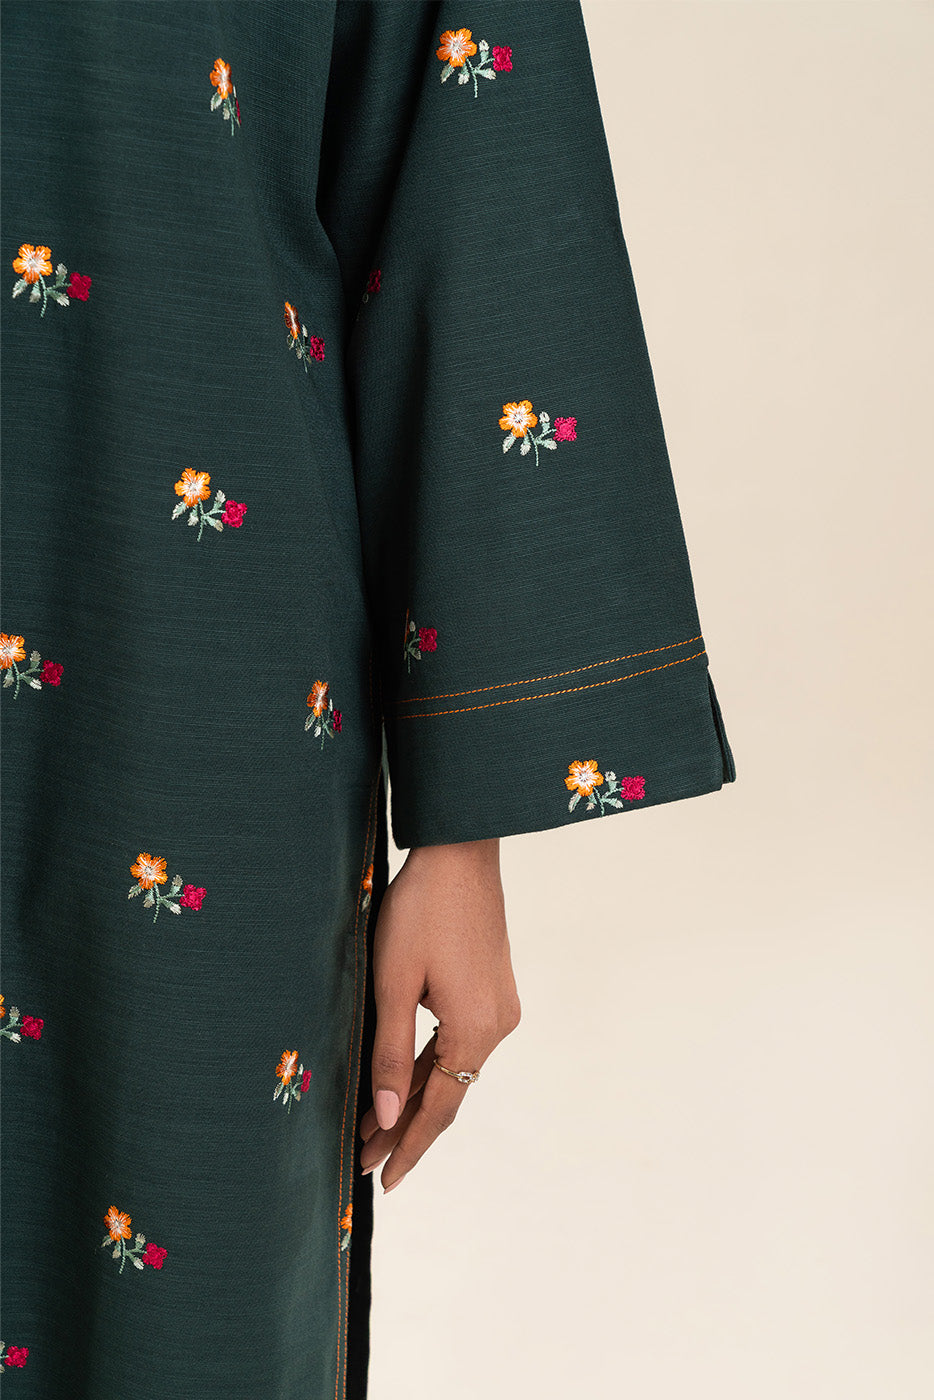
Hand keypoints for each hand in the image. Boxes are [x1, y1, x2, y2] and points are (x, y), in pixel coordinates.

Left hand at [359, 837, 520, 1192]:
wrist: (460, 852)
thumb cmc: (420, 910)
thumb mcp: (393, 982)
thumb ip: (390, 1052)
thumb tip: (387, 1117)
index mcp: (476, 1028)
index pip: (439, 1110)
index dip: (408, 1148)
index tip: (381, 1182)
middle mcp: (497, 1024)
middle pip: (448, 1093)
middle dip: (404, 1129)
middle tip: (363, 1163)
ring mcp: (499, 1007)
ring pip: (452, 1068)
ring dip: (414, 1097)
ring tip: (373, 1130)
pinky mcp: (493, 989)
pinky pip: (458, 1042)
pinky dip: (429, 1065)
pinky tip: (402, 1080)